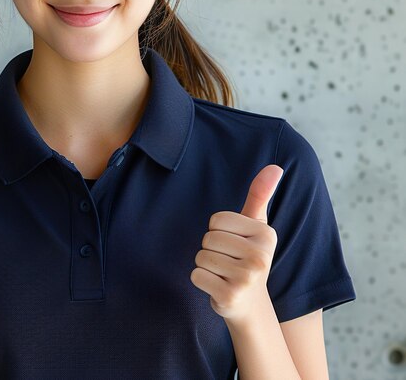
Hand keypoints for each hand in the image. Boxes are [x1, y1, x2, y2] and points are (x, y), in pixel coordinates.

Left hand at [189, 164, 282, 324]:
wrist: (251, 304)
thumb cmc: (248, 255)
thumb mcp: (255, 224)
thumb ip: (260, 195)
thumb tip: (275, 166)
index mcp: (266, 234)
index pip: (217, 219)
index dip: (219, 231)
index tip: (234, 244)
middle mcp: (261, 256)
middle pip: (208, 238)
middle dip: (211, 249)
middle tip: (228, 261)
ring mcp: (247, 278)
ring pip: (200, 256)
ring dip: (206, 265)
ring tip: (224, 273)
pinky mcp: (231, 295)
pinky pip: (196, 275)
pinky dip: (201, 280)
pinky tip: (218, 287)